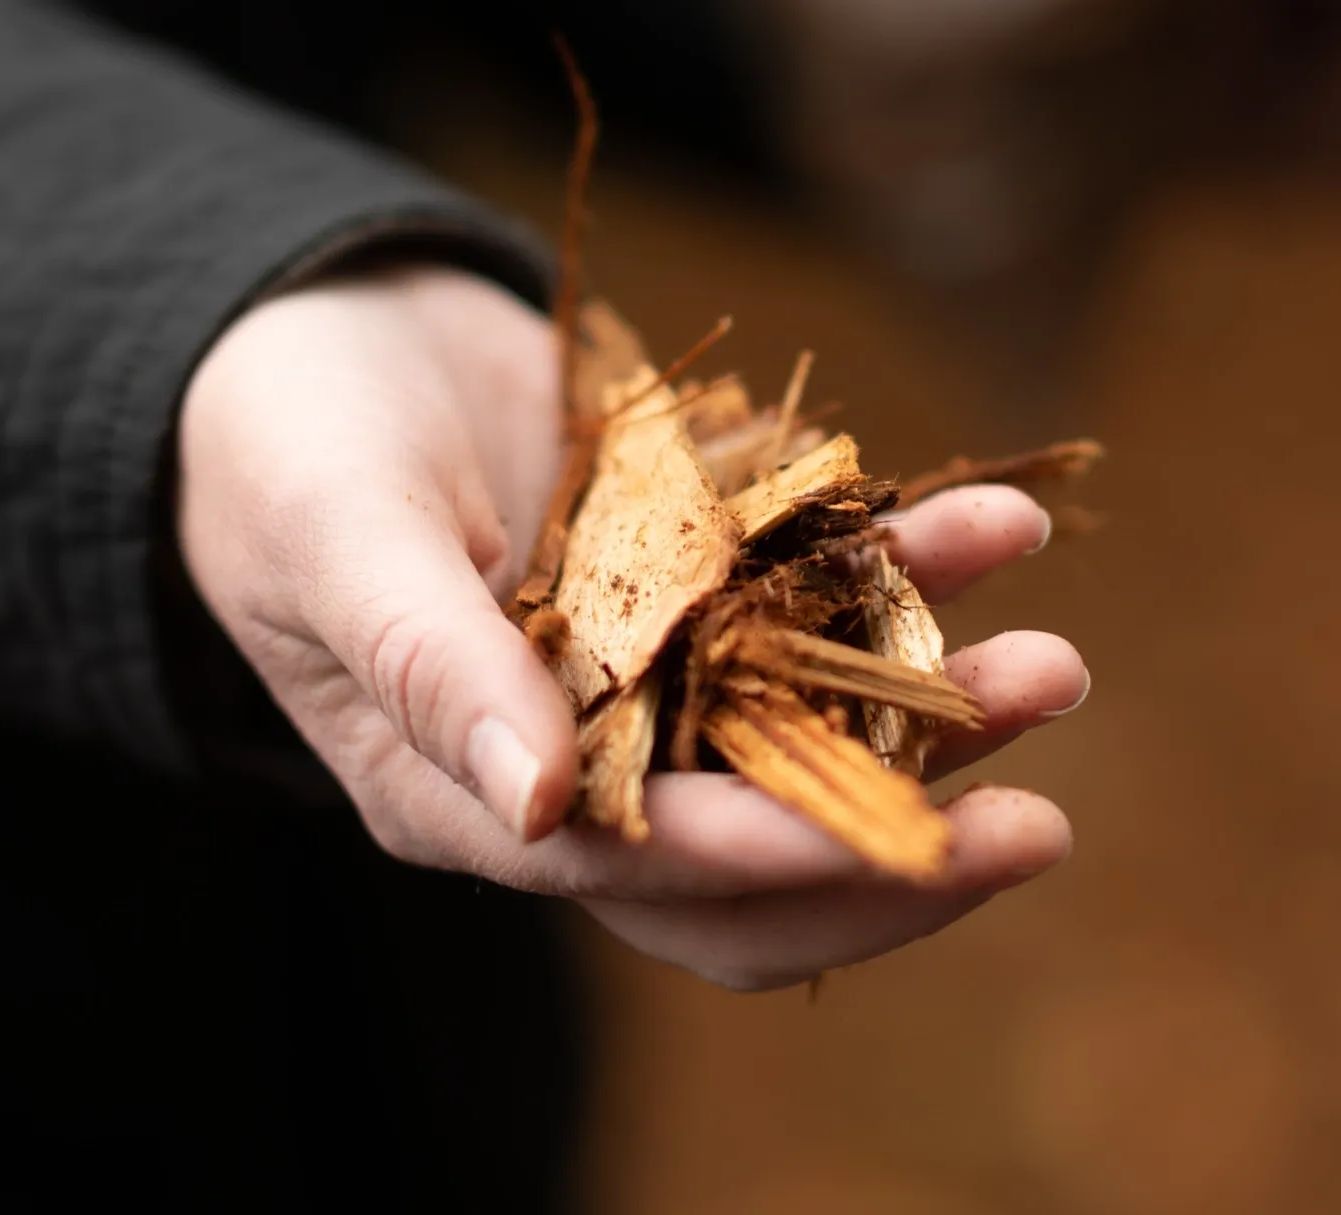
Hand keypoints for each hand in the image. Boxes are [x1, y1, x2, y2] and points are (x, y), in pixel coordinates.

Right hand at [177, 264, 1086, 990]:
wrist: (334, 337)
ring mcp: (661, 679)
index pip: (641, 867)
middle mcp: (587, 760)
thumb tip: (540, 802)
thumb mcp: (335, 531)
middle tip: (1036, 828)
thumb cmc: (288, 441)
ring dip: (941, 714)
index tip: (900, 837)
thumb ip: (429, 662)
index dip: (769, 858)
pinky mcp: (715, 592)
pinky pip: (830, 604)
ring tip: (1052, 663)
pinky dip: (916, 570)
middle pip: (759, 855)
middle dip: (897, 848)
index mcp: (472, 792)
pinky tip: (998, 528)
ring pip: (818, 736)